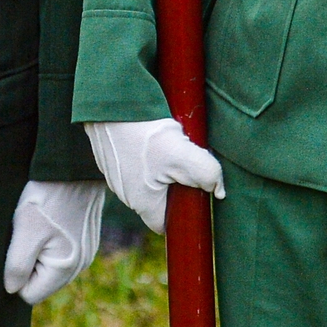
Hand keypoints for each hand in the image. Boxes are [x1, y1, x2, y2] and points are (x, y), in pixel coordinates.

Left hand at [2, 180, 104, 303]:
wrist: (74, 166)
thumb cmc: (48, 197)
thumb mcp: (25, 231)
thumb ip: (17, 266)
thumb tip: (12, 289)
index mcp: (65, 268)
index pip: (29, 294)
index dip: (16, 274)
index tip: (18, 246)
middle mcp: (81, 265)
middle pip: (41, 282)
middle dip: (29, 263)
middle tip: (28, 234)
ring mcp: (86, 252)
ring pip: (50, 268)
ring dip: (39, 252)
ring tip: (39, 225)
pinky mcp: (86, 240)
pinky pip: (61, 254)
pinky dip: (51, 242)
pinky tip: (50, 221)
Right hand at [83, 119, 224, 234]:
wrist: (108, 104)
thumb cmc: (143, 133)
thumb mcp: (182, 154)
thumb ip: (206, 174)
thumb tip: (218, 190)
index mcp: (142, 203)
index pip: (166, 223)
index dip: (184, 213)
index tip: (196, 193)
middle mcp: (125, 194)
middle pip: (159, 199)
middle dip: (176, 184)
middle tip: (187, 160)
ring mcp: (116, 175)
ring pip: (148, 179)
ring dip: (162, 165)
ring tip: (171, 142)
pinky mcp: (111, 156)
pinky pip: (135, 162)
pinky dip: (147, 152)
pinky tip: (153, 133)